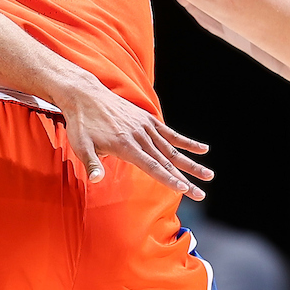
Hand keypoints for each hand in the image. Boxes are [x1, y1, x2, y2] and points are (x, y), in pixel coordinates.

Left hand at [55, 75, 211, 199]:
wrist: (85, 95)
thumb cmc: (81, 123)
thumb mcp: (81, 144)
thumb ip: (91, 163)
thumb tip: (96, 180)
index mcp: (125, 145)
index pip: (151, 166)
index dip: (168, 178)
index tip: (183, 189)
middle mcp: (139, 136)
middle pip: (166, 161)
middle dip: (185, 178)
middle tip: (201, 195)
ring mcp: (145, 127)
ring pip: (172, 148)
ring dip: (191, 163)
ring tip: (209, 175)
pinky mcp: (148, 120)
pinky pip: (170, 133)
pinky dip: (186, 142)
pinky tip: (203, 149)